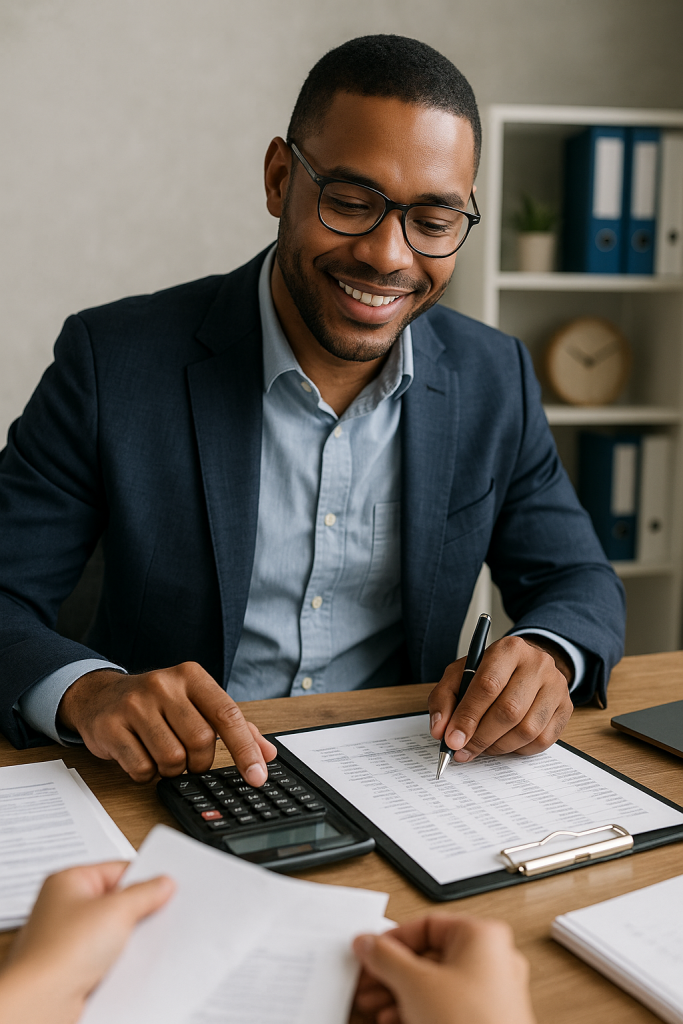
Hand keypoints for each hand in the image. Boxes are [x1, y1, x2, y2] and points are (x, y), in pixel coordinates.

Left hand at [0, 862, 173, 1023]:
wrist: (42, 1002)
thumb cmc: (61, 953)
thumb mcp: (117, 911)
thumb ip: (146, 893)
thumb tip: (163, 884)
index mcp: (68, 881)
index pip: (118, 869)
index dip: (144, 878)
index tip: (167, 887)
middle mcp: (64, 907)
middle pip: (116, 901)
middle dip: (136, 912)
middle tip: (154, 916)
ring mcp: (67, 938)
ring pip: (112, 931)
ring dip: (127, 939)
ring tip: (133, 945)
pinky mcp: (72, 966)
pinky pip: (105, 955)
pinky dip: (118, 959)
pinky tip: (124, 963)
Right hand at [58, 662, 276, 783]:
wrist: (99, 696)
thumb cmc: (156, 703)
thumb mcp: (195, 703)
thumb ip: (233, 726)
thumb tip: (267, 753)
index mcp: (191, 676)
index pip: (227, 714)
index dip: (245, 749)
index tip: (257, 776)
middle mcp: (164, 684)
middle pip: (200, 741)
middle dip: (199, 761)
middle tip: (189, 759)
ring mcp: (135, 704)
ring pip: (172, 758)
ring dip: (172, 769)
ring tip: (162, 754)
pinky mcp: (111, 726)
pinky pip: (142, 768)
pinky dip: (147, 774)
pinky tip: (141, 757)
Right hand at [353, 914, 535, 1023]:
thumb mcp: (414, 984)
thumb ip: (386, 958)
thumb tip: (370, 944)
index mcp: (482, 936)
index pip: (426, 924)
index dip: (391, 940)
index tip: (369, 952)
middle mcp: (493, 959)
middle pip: (429, 955)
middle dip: (392, 972)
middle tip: (368, 980)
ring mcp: (493, 992)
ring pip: (435, 983)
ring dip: (400, 992)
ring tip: (374, 1004)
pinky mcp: (487, 1019)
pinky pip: (447, 1004)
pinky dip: (419, 1008)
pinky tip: (395, 1019)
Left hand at [428, 635, 572, 760]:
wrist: (527, 666)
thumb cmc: (489, 672)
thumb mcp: (460, 674)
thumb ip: (444, 699)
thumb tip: (441, 731)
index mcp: (508, 650)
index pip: (488, 686)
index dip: (468, 716)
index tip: (452, 739)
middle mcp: (537, 664)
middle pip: (509, 710)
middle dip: (481, 737)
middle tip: (462, 751)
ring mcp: (556, 686)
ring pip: (527, 729)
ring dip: (498, 746)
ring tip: (481, 748)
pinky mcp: (566, 708)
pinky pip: (543, 740)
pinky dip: (518, 750)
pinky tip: (503, 745)